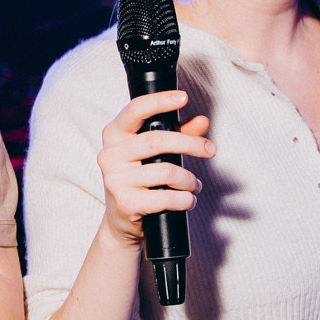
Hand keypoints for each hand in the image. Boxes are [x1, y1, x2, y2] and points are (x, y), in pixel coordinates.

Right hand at [96, 91, 213, 249]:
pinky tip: (187, 200)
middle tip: (210, 150)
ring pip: (166, 171)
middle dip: (190, 144)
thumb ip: (178, 134)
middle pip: (157, 140)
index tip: (184, 97)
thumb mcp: (155, 154)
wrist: (121, 222)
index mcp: (114, 135)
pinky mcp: (126, 203)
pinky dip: (184, 199)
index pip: (135, 110)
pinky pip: (166, 196)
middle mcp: (109, 155)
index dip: (160, 101)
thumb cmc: (140, 181)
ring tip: (194, 185)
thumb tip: (202, 121)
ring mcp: (115, 179)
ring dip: (189, 180)